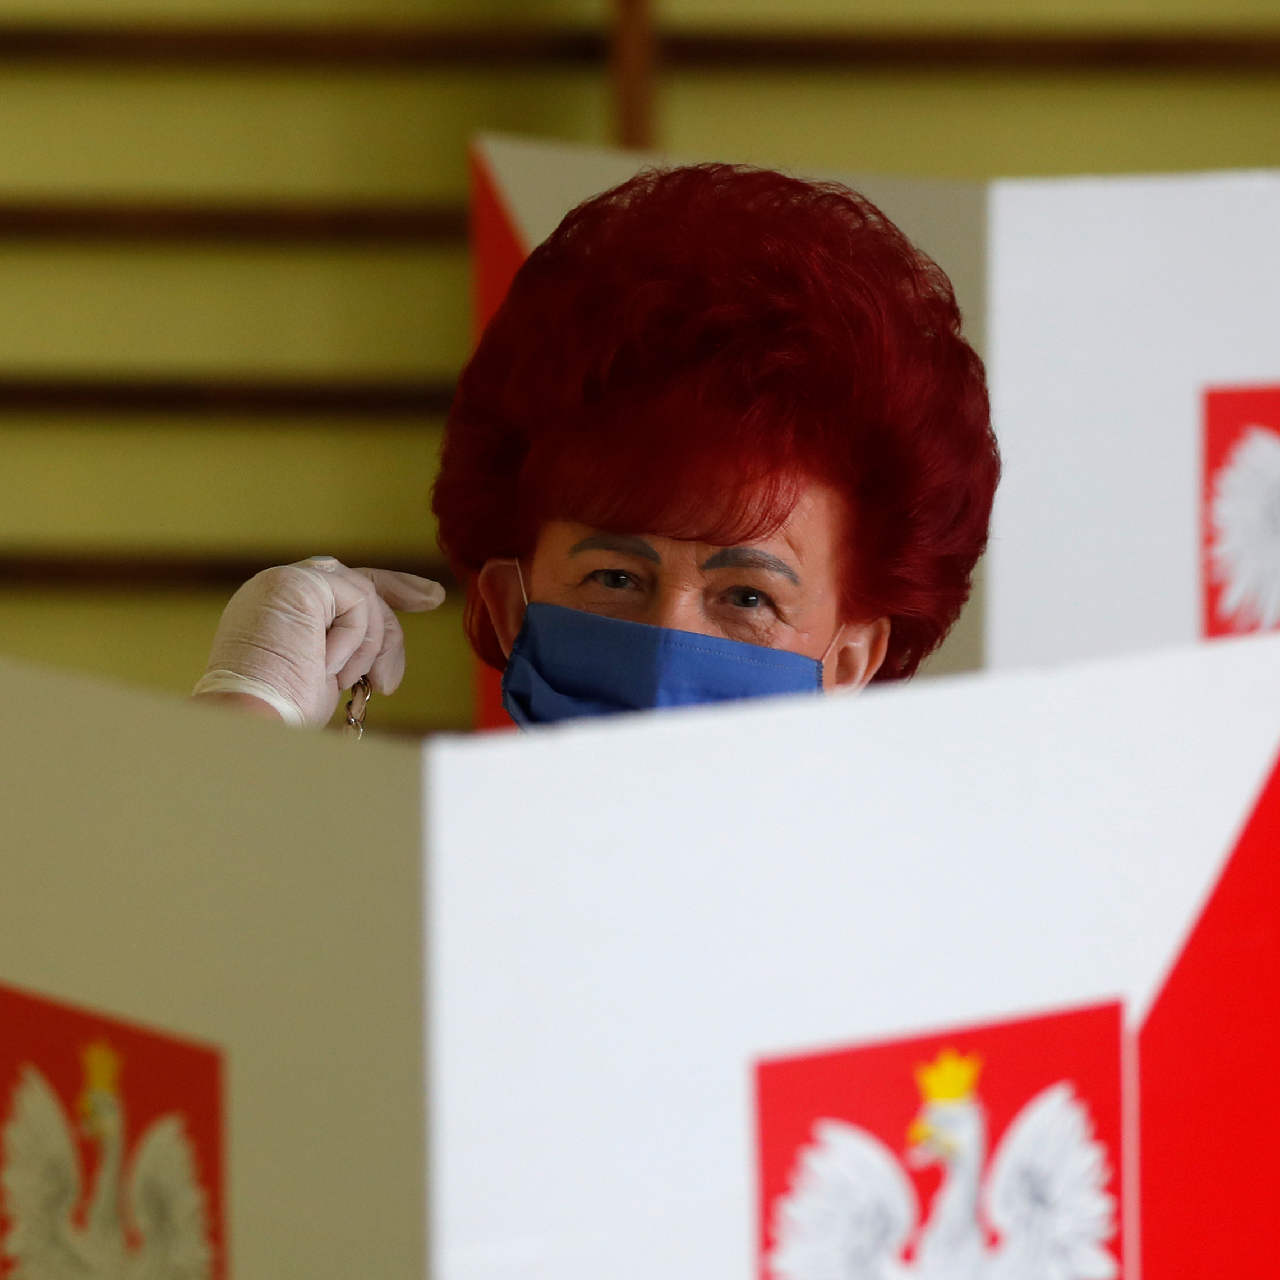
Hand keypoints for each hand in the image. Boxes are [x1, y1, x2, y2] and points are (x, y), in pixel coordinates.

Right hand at [194, 556, 445, 725]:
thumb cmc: (283, 717)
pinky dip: (355, 640)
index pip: (338, 592)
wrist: (250, 724)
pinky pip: (357, 600)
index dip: (385, 593)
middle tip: (435, 599)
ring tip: (349, 682)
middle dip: (400, 589)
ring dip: (370, 646)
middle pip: (355, 581)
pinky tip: (328, 668)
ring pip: (363, 594)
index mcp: (278, 614)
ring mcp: (283, 582)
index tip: (426, 598)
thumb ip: (345, 654)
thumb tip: (381, 658)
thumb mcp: (323, 680)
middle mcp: (277, 592)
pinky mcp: (296, 582)